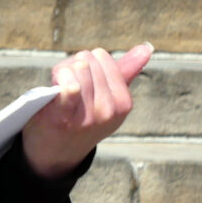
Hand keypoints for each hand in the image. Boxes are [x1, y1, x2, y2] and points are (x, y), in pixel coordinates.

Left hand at [21, 43, 153, 178]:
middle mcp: (109, 111)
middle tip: (65, 84)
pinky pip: (69, 86)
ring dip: (61, 71)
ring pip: (77, 68)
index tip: (79, 77)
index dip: (85, 62)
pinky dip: (60, 79)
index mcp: (123, 104)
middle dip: (72, 66)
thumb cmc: (78, 118)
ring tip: (57, 87)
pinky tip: (55, 86)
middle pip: (86, 60)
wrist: (54, 154)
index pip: (102, 58)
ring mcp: (88, 116)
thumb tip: (147, 48)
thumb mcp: (106, 98)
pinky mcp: (64, 118)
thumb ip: (125, 72)